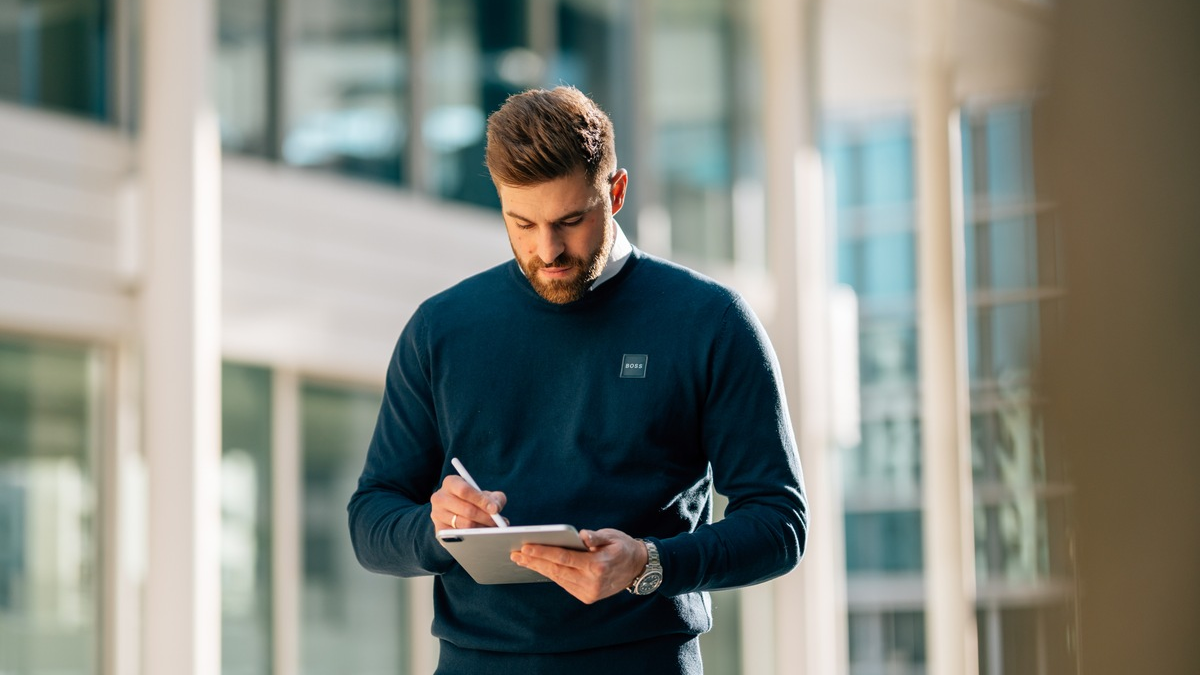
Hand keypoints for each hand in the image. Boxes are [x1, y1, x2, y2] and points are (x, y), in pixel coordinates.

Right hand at [430, 475, 506, 531]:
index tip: (495, 509)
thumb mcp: (484, 494)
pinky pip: (459, 536)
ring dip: (482, 528)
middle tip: (498, 523)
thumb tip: (496, 508)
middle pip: (466, 509)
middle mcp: (440, 497)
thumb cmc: (472, 499)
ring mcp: (437, 514)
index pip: (465, 491)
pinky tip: (483, 535)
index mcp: (450, 482)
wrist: (454, 510)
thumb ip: (494, 498)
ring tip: (494, 529)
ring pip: (463, 524)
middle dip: (485, 517)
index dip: (481, 500)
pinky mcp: (439, 529)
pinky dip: (473, 536)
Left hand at [510, 528, 648, 603]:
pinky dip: (551, 574)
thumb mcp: (613, 537)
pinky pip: (564, 583)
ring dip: (539, 569)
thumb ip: (596, 537)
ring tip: (522, 559)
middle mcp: (593, 582)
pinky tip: (539, 566)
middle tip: (515, 554)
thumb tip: (581, 535)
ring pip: (558, 578)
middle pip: (557, 570)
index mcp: (598, 565)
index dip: (543, 552)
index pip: (564, 558)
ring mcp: (589, 592)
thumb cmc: (623, 547)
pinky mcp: (587, 597)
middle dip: (534, 561)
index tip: (525, 547)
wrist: (638, 568)